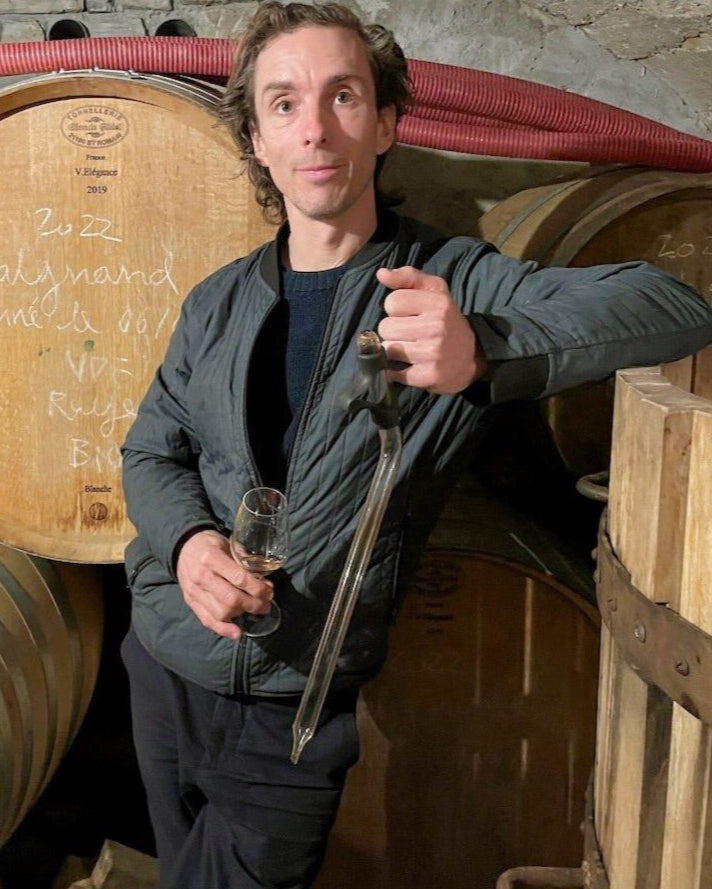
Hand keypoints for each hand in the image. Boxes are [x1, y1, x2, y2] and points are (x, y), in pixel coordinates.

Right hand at [176, 529, 272, 639]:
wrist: (182, 547)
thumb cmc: (209, 543)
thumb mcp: (226, 543)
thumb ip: (243, 558)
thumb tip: (263, 575)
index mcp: (212, 558)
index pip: (239, 579)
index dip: (258, 589)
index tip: (269, 591)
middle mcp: (201, 576)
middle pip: (232, 599)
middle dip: (254, 604)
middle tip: (266, 604)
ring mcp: (194, 591)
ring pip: (221, 612)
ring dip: (242, 614)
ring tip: (255, 610)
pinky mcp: (190, 602)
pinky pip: (207, 620)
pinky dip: (223, 629)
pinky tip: (237, 633)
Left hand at [376, 266, 487, 393]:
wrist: (472, 357)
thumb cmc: (446, 320)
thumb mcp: (435, 291)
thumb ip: (409, 277)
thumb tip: (381, 273)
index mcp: (438, 303)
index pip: (392, 302)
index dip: (396, 309)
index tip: (409, 315)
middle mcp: (436, 326)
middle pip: (385, 327)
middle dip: (393, 332)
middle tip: (410, 335)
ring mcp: (432, 353)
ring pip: (388, 349)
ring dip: (394, 351)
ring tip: (410, 350)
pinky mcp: (428, 376)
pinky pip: (394, 373)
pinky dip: (396, 373)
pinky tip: (409, 367)